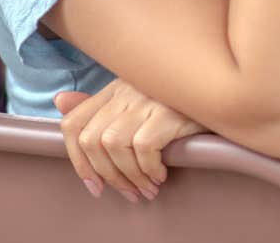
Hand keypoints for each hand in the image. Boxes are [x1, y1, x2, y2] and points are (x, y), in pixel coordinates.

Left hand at [54, 78, 208, 202]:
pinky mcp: (166, 110)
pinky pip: (143, 148)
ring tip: (148, 187)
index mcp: (115, 88)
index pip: (73, 123)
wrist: (219, 94)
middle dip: (106, 176)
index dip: (76, 160)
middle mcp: (126, 90)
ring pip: (113, 146)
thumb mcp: (138, 99)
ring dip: (129, 177)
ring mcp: (145, 99)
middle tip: (128, 193)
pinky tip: (162, 173)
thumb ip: (101, 105)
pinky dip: (149, 169)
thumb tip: (60, 100)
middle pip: (91, 140)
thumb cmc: (178, 102)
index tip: (94, 186)